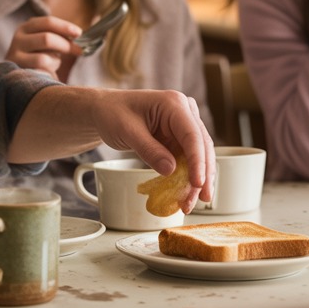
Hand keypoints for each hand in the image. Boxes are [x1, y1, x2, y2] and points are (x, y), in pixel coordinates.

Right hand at [5, 15, 83, 77]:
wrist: (19, 76)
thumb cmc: (38, 55)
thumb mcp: (47, 41)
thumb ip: (59, 36)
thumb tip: (79, 35)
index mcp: (27, 27)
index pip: (48, 22)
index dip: (65, 27)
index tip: (79, 33)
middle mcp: (18, 38)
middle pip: (47, 38)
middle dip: (66, 45)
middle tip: (79, 51)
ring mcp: (15, 55)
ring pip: (44, 58)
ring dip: (55, 61)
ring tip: (54, 62)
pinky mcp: (17, 71)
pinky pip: (39, 73)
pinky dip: (48, 71)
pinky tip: (47, 71)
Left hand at [89, 89, 215, 212]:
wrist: (105, 110)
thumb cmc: (113, 113)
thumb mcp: (127, 131)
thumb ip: (149, 150)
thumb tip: (171, 171)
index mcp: (174, 104)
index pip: (192, 135)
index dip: (198, 161)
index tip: (198, 183)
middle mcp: (184, 112)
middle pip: (202, 146)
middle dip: (203, 174)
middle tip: (203, 198)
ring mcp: (183, 126)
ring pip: (199, 155)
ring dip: (197, 178)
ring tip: (191, 202)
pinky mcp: (178, 139)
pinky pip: (188, 159)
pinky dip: (187, 176)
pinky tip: (186, 193)